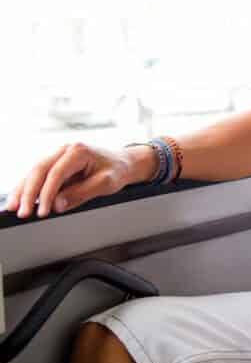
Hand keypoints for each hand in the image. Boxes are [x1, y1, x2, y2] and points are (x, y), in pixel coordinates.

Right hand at [3, 142, 137, 218]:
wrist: (124, 162)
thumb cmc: (117, 170)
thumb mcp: (106, 183)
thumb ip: (81, 193)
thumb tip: (56, 204)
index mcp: (79, 151)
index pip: (56, 173)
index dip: (46, 194)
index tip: (42, 211)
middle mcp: (65, 150)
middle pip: (39, 170)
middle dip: (28, 193)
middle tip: (22, 213)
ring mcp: (58, 156)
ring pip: (34, 172)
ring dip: (22, 190)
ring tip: (13, 208)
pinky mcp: (55, 164)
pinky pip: (38, 176)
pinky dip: (27, 188)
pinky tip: (18, 200)